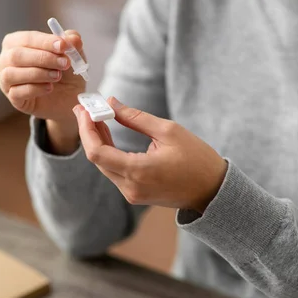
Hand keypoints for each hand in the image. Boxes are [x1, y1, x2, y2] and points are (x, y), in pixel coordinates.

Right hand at [0, 30, 85, 122]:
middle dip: (43, 58)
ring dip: (39, 74)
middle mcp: (6, 59)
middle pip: (16, 55)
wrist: (67, 98)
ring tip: (57, 76)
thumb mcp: (71, 54)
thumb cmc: (64, 71)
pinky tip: (49, 88)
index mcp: (16, 42)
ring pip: (12, 74)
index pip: (26, 38)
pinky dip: (35, 89)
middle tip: (64, 63)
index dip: (45, 41)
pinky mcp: (13, 98)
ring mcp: (6, 80)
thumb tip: (73, 38)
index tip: (63, 45)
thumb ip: (72, 43)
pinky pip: (17, 92)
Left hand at [73, 97, 227, 212]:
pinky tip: (107, 134)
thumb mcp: (168, 131)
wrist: (213, 191)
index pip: (96, 152)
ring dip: (97, 141)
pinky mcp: (135, 194)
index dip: (86, 129)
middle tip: (84, 108)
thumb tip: (111, 103)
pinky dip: (108, 152)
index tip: (85, 110)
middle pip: (97, 158)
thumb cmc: (197, 159)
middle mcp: (130, 187)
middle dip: (88, 132)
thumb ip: (136, 118)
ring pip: (104, 165)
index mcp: (138, 171)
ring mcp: (132, 194)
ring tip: (95, 117)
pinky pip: (114, 172)